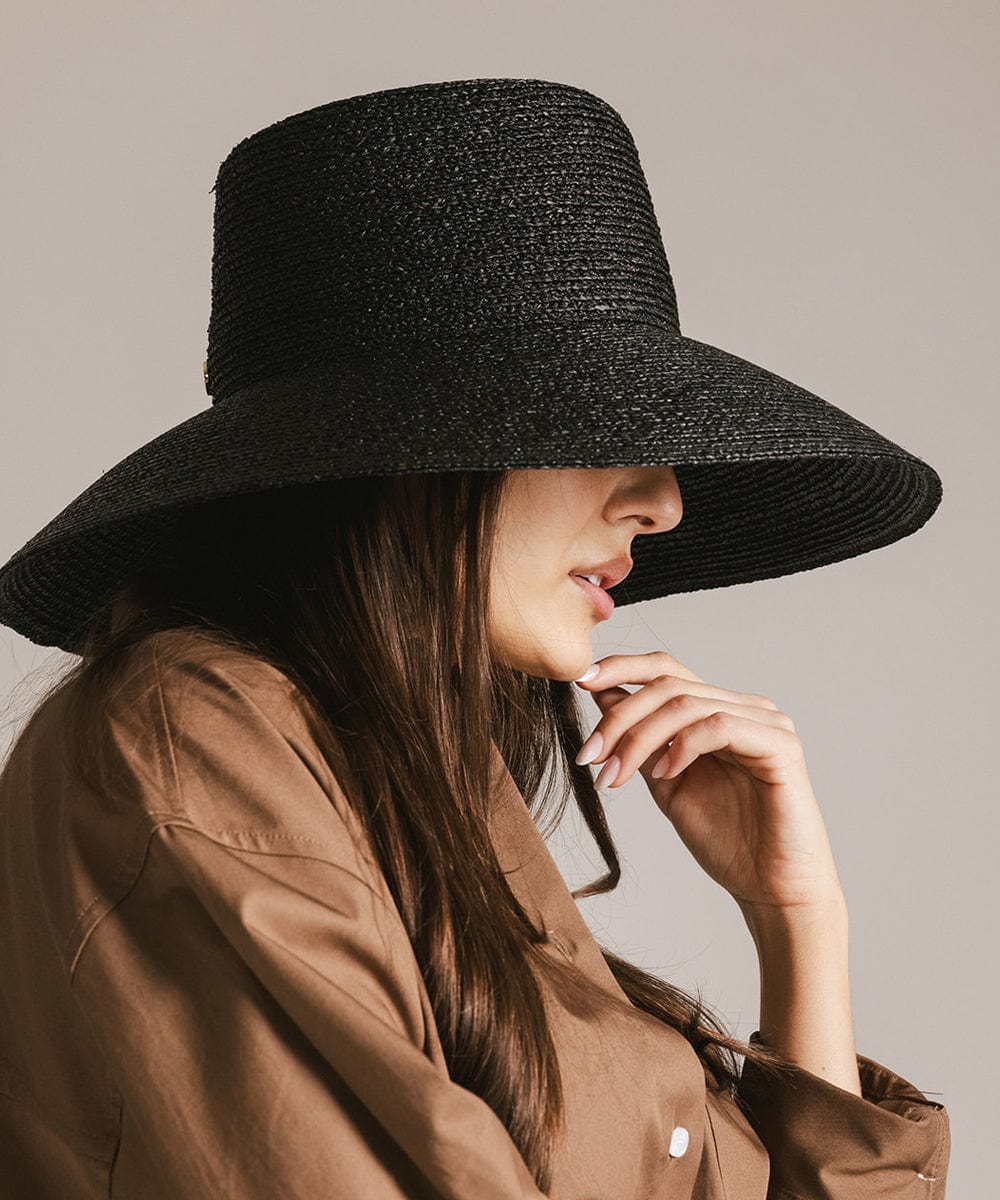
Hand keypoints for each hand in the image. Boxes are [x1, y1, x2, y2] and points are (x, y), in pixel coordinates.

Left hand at [573, 650, 843, 911]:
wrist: (771, 891)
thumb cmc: (726, 841)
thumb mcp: (665, 782)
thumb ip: (640, 739)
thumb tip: (600, 694)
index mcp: (718, 710)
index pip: (666, 668)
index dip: (621, 668)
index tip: (579, 682)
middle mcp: (744, 707)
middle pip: (669, 684)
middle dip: (619, 718)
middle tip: (589, 755)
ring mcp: (766, 722)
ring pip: (687, 704)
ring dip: (639, 738)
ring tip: (615, 775)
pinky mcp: (781, 745)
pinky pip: (720, 726)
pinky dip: (682, 746)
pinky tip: (665, 774)